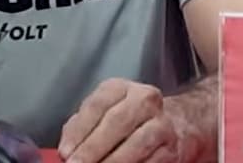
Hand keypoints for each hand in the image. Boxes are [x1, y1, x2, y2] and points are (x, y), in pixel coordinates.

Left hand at [58, 78, 179, 162]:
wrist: (177, 123)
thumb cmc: (128, 120)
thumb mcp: (103, 113)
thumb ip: (81, 126)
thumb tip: (66, 150)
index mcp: (121, 88)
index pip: (97, 105)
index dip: (79, 131)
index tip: (66, 152)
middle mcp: (144, 99)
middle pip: (117, 122)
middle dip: (93, 148)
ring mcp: (162, 123)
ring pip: (136, 144)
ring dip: (114, 162)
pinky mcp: (172, 148)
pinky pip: (151, 162)